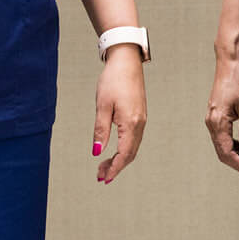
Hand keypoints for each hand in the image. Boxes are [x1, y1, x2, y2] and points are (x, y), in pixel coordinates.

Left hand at [92, 45, 146, 183]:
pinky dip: (125, 148)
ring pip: (133, 147)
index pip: (124, 154)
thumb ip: (100, 130)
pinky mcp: (140, 114)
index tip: (103, 179)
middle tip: (100, 175)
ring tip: (104, 165)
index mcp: (131, 123)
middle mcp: (140, 124)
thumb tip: (97, 152)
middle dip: (116, 167)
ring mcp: (142, 119)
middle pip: (130, 154)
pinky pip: (134, 138)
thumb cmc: (113, 80)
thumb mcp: (102, 105)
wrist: (126, 60)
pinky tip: (115, 149)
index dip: (114, 169)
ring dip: (120, 159)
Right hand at [205, 50, 238, 178]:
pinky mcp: (217, 113)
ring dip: (237, 155)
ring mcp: (213, 117)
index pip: (226, 152)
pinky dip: (234, 145)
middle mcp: (212, 121)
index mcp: (218, 120)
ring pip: (222, 144)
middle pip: (222, 151)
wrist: (231, 60)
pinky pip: (223, 136)